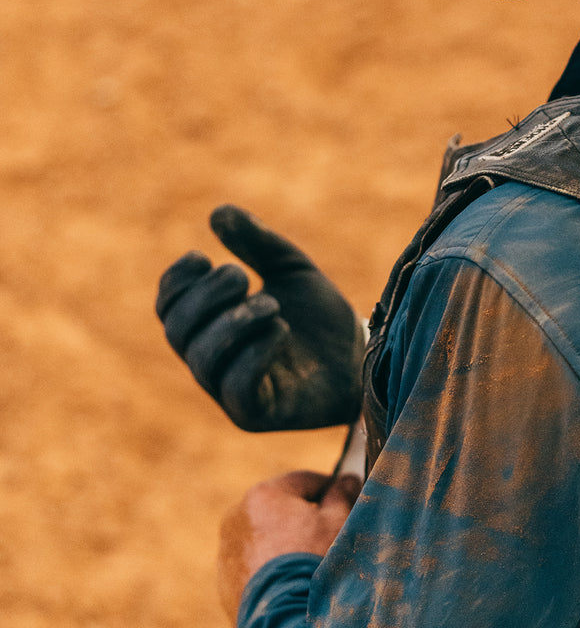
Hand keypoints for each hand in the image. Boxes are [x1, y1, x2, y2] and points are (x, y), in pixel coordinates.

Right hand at [156, 205, 362, 430]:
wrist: (363, 357)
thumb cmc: (319, 317)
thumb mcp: (291, 269)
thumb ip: (257, 243)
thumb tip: (219, 212)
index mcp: (209, 327)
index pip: (168, 308)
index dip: (175, 282)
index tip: (201, 256)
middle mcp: (211, 362)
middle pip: (178, 331)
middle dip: (204, 298)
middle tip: (240, 276)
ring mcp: (230, 392)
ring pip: (203, 361)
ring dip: (232, 324)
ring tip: (269, 303)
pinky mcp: (256, 415)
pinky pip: (237, 389)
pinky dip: (254, 354)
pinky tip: (281, 328)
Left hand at [217, 470, 361, 627]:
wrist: (283, 619)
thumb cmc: (313, 562)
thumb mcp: (338, 523)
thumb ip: (342, 495)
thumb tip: (347, 481)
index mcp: (264, 495)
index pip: (305, 481)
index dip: (331, 488)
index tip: (347, 499)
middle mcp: (237, 516)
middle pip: (281, 508)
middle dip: (305, 516)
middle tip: (332, 533)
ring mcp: (227, 550)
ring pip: (265, 537)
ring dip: (286, 542)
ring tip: (312, 562)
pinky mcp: (225, 581)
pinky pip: (254, 565)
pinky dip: (272, 567)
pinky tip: (294, 582)